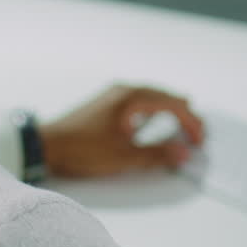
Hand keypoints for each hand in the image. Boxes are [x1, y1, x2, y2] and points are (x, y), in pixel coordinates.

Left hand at [38, 84, 204, 177]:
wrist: (47, 144)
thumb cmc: (83, 149)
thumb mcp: (124, 157)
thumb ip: (157, 155)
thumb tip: (184, 154)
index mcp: (133, 98)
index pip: (174, 104)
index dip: (191, 122)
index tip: (200, 141)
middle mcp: (125, 90)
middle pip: (166, 96)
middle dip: (185, 115)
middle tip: (198, 134)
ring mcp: (115, 94)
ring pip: (153, 97)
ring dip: (170, 111)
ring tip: (183, 128)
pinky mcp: (107, 103)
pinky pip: (140, 101)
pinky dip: (154, 110)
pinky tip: (153, 123)